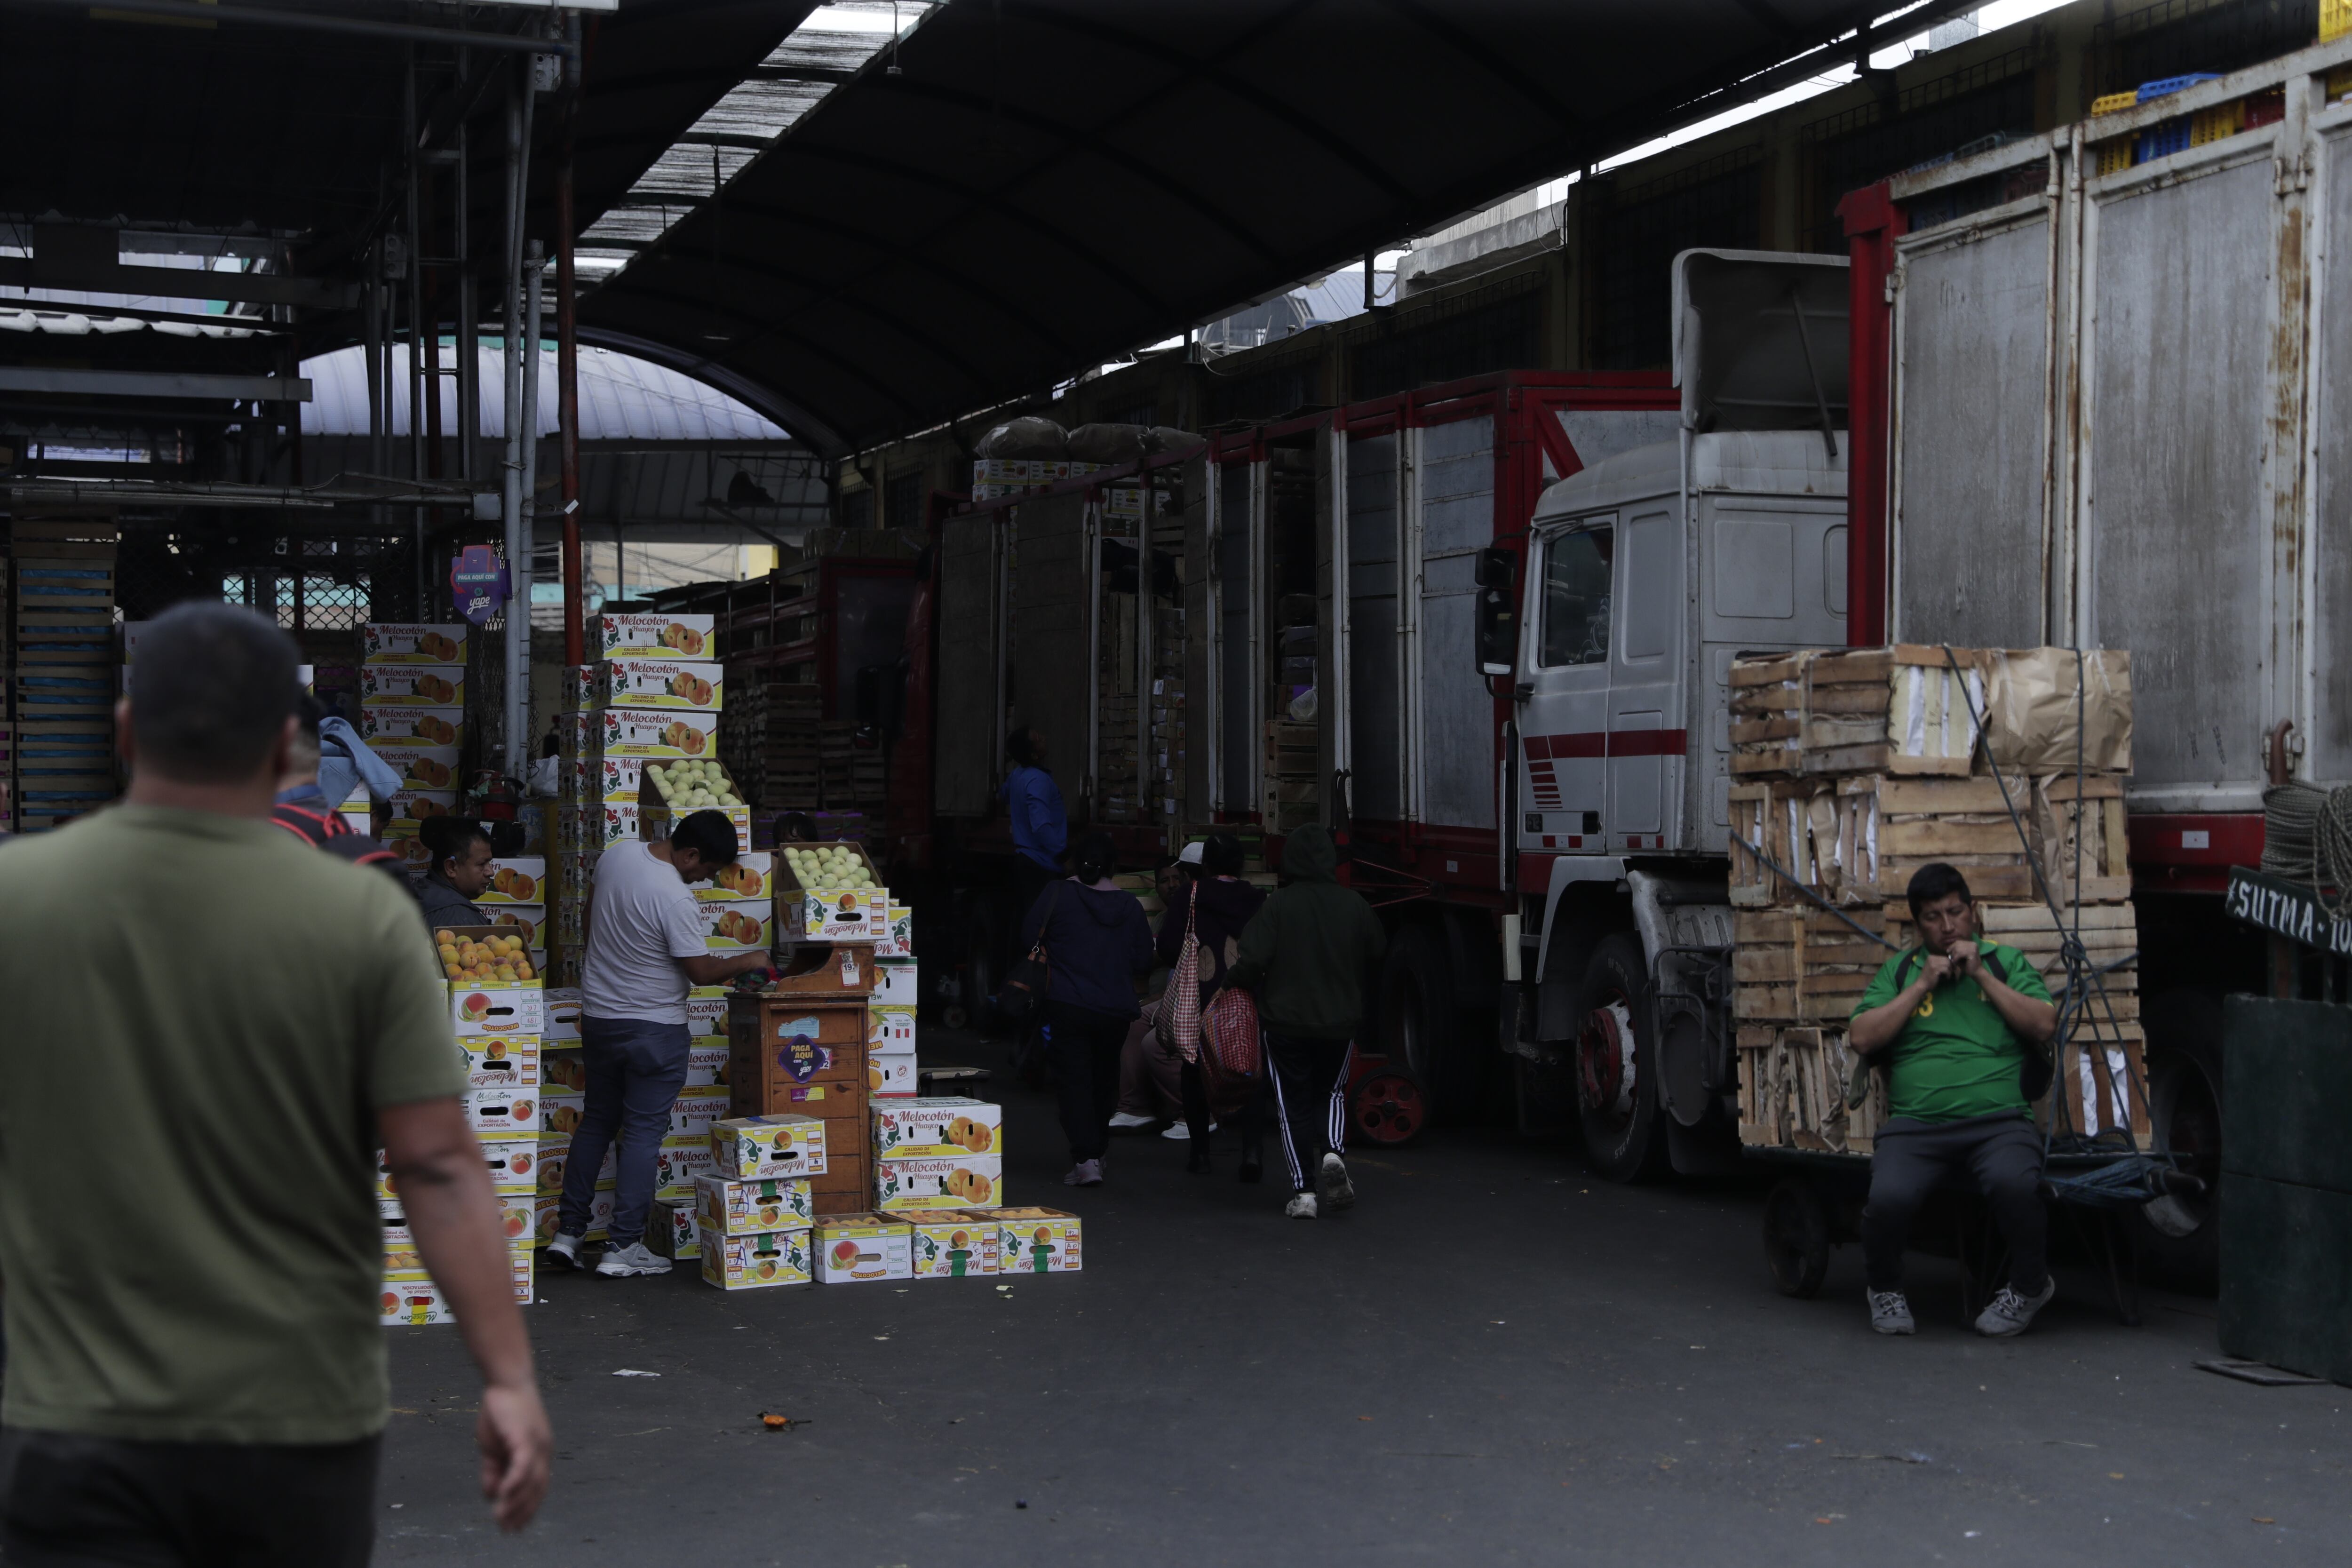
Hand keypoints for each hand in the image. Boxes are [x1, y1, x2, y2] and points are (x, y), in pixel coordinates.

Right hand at [477, 1380, 552, 1531]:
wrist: (504, 1382)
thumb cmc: (500, 1413)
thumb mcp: (493, 1449)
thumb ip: (493, 1472)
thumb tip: (492, 1495)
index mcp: (538, 1454)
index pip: (538, 1488)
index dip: (527, 1509)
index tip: (515, 1528)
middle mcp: (543, 1451)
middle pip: (538, 1489)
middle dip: (522, 1512)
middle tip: (507, 1531)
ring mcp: (537, 1443)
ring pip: (531, 1481)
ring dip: (516, 1503)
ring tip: (500, 1519)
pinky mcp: (526, 1436)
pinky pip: (523, 1464)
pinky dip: (515, 1482)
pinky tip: (503, 1495)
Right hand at [1920, 950, 1954, 988]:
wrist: (1922, 984)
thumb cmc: (1929, 977)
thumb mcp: (1934, 967)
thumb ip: (1940, 963)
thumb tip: (1953, 962)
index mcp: (1931, 957)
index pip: (1945, 957)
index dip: (1950, 964)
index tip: (1950, 970)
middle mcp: (1931, 958)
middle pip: (1947, 960)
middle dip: (1951, 967)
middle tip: (1951, 973)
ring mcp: (1933, 963)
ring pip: (1948, 964)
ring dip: (1950, 971)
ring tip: (1948, 976)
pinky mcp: (1935, 969)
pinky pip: (1946, 970)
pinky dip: (1948, 974)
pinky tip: (1947, 978)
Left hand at [1945, 939, 1980, 979]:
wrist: (1976, 973)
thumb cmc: (1967, 965)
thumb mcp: (1960, 956)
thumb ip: (1955, 951)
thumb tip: (1947, 949)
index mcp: (1971, 943)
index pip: (1958, 942)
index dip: (1951, 946)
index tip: (1948, 952)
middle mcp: (1973, 944)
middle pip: (1957, 944)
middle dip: (1952, 951)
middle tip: (1951, 958)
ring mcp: (1973, 948)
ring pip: (1958, 949)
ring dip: (1954, 956)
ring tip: (1954, 961)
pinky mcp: (1972, 953)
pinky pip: (1960, 954)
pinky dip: (1956, 958)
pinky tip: (1956, 963)